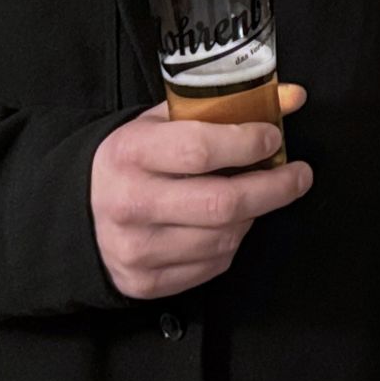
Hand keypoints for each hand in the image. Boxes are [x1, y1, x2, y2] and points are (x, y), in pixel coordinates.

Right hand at [90, 83, 311, 299]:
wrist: (80, 209)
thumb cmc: (135, 158)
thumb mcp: (165, 119)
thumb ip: (226, 106)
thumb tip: (293, 98)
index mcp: (131, 153)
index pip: (199, 150)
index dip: (247, 143)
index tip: (273, 136)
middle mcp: (131, 203)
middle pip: (221, 204)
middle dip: (273, 188)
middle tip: (299, 175)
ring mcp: (137, 249)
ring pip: (224, 238)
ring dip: (254, 215)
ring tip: (258, 195)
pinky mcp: (146, 282)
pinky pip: (213, 265)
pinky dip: (233, 242)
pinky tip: (230, 222)